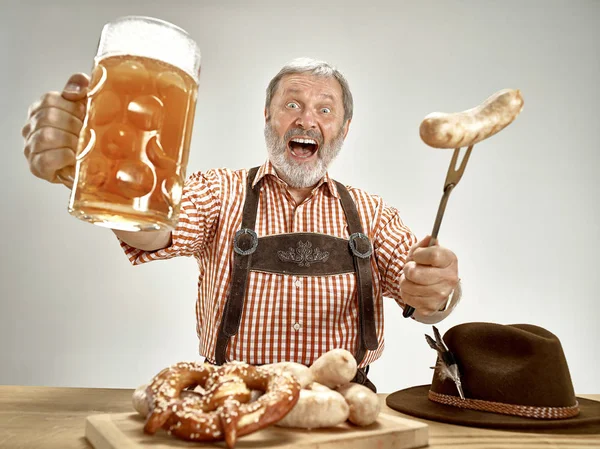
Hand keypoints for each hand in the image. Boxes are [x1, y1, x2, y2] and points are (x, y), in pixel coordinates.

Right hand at [22, 73, 89, 188]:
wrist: (88, 166)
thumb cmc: (84, 136)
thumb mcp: (85, 107)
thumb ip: (80, 88)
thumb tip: (82, 85)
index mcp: (41, 109)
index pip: (50, 99)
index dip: (73, 108)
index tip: (85, 116)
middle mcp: (31, 126)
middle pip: (48, 117)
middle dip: (74, 126)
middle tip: (87, 133)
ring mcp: (31, 147)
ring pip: (47, 136)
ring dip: (70, 141)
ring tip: (82, 146)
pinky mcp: (36, 166)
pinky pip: (47, 159)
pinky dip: (64, 157)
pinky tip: (74, 157)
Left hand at [399, 235, 458, 315]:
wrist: (435, 286)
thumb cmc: (429, 266)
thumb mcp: (425, 251)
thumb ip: (423, 244)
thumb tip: (429, 238)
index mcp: (450, 260)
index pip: (432, 255)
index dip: (419, 254)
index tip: (417, 255)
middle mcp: (449, 278)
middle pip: (415, 273)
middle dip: (408, 269)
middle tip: (412, 269)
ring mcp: (441, 295)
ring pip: (408, 286)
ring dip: (405, 282)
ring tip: (412, 279)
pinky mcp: (431, 307)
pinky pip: (408, 299)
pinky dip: (406, 293)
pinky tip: (414, 290)